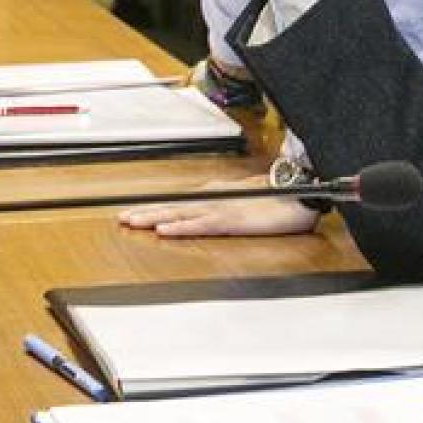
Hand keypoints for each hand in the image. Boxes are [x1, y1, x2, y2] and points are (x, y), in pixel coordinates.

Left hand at [119, 173, 320, 237]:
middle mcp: (213, 200)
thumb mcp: (245, 201)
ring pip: (180, 214)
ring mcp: (221, 209)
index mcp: (215, 195)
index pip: (178, 204)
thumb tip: (209, 210)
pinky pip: (202, 225)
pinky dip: (182, 227)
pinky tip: (165, 230)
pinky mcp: (232, 221)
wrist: (301, 191)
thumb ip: (226, 205)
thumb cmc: (277, 197)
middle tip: (121, 219)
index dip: (154, 208)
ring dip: (154, 218)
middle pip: (172, 207)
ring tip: (132, 222)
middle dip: (145, 212)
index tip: (132, 212)